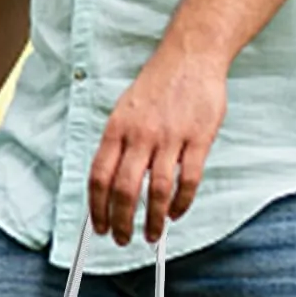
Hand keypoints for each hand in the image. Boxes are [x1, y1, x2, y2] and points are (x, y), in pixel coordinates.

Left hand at [87, 46, 227, 244]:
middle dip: (121, 221)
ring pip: (156, 190)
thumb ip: (117, 144)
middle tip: (122, 239)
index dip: (96, 207)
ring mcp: (170, 138)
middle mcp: (140, 136)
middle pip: (124, 189)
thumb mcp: (124, 111)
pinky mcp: (199, 139)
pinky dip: (181, 202)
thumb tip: (107, 183)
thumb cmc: (156, 86)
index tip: (99, 226)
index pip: (98, 177)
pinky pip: (188, 179)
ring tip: (152, 235)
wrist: (190, 57)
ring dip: (153, 219)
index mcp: (116, 130)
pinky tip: (176, 213)